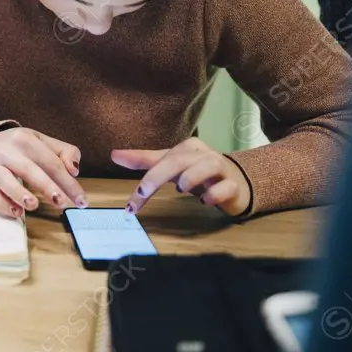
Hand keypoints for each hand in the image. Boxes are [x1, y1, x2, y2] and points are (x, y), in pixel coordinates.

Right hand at [0, 127, 87, 217]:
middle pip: (29, 170)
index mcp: (25, 139)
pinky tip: (16, 212)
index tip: (81, 200)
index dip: (68, 182)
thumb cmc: (22, 147)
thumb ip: (64, 152)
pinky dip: (3, 204)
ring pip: (6, 180)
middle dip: (46, 187)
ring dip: (19, 194)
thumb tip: (74, 170)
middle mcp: (7, 151)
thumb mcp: (43, 142)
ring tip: (33, 205)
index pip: (51, 162)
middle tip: (62, 203)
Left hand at [111, 137, 250, 216]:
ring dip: (190, 179)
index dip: (145, 178)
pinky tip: (205, 202)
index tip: (131, 204)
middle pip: (179, 160)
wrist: (237, 183)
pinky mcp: (234, 186)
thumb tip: (114, 154)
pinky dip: (213, 195)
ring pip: (207, 166)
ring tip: (182, 190)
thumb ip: (145, 160)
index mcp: (189, 147)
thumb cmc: (198, 173)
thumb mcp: (171, 165)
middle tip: (142, 195)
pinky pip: (225, 188)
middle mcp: (205, 155)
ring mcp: (222, 169)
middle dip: (156, 177)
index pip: (162, 159)